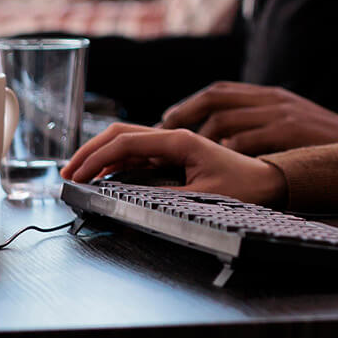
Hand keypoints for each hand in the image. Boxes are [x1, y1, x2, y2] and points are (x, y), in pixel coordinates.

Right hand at [61, 123, 286, 206]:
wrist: (268, 182)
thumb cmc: (243, 186)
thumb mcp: (203, 196)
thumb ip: (165, 198)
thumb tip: (129, 202)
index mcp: (178, 141)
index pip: (126, 142)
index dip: (97, 157)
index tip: (77, 174)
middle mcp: (172, 138)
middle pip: (120, 135)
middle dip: (90, 152)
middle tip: (68, 173)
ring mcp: (172, 146)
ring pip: (126, 144)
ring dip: (100, 158)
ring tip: (79, 175)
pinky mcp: (173, 157)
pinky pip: (137, 156)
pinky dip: (115, 164)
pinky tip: (103, 177)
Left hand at [159, 82, 337, 154]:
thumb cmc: (325, 141)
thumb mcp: (293, 120)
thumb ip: (264, 121)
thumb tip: (226, 137)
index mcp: (270, 95)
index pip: (220, 91)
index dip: (191, 103)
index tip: (169, 117)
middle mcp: (271, 100)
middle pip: (215, 100)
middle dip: (185, 115)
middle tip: (164, 134)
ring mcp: (280, 115)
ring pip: (226, 122)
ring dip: (203, 140)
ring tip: (189, 157)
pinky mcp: (288, 134)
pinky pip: (246, 144)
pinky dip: (228, 155)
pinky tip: (220, 168)